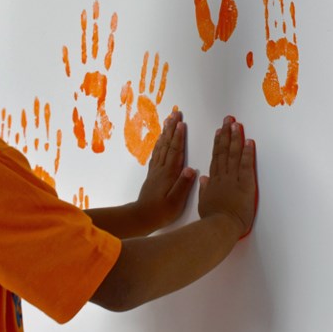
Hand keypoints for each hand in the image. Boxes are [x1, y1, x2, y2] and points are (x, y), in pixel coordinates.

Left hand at [135, 109, 196, 231]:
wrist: (141, 218)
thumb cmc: (161, 212)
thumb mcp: (175, 201)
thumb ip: (183, 185)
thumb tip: (191, 169)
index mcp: (169, 173)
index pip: (175, 151)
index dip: (179, 136)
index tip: (182, 123)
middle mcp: (161, 168)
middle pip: (167, 144)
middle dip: (172, 128)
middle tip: (175, 113)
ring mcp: (155, 170)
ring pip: (161, 147)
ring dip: (165, 132)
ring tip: (168, 121)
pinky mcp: (152, 174)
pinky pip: (156, 153)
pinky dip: (159, 143)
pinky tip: (160, 140)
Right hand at [198, 116, 257, 238]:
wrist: (220, 227)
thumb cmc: (213, 219)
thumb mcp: (204, 204)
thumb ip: (204, 190)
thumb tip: (203, 178)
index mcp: (213, 182)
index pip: (216, 158)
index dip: (218, 143)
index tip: (219, 131)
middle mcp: (222, 177)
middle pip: (224, 152)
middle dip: (226, 134)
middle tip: (229, 120)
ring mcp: (233, 179)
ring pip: (233, 155)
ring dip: (235, 138)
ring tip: (236, 124)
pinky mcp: (245, 184)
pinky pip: (246, 165)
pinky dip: (247, 153)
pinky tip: (249, 141)